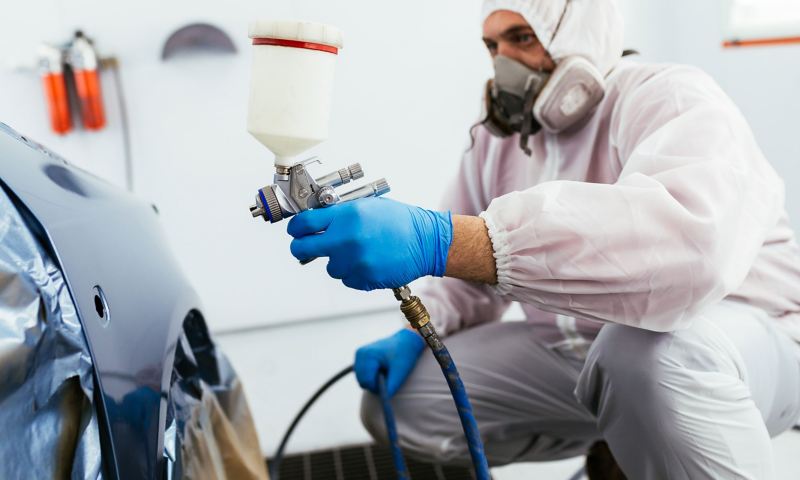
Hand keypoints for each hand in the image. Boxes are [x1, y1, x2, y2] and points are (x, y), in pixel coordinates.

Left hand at [287, 197, 452, 290]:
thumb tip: (315, 220)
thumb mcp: (366, 206)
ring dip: (338, 262)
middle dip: (301, 248)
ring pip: (329, 267)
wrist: (425, 241)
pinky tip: (369, 262)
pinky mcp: (363, 279)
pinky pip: (346, 279)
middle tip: (306, 247)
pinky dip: (354, 273)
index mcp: (346, 216)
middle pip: (303, 248)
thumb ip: (339, 214)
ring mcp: (353, 261)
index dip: (295, 228)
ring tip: (359, 252)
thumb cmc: (400, 221)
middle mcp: (346, 239)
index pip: (303, 224)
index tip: (296, 231)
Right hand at [354, 329, 425, 396]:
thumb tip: (384, 399)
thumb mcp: (400, 372)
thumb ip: (391, 386)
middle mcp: (360, 353)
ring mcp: (359, 355)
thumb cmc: (405, 355)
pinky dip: (372, 376)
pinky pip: (363, 375)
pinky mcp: (361, 357)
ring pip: (362, 379)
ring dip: (374, 380)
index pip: (367, 381)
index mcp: (368, 355)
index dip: (378, 386)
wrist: (407, 341)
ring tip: (386, 371)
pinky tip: (382, 369)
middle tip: (389, 376)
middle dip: (375, 383)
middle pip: (362, 381)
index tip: (390, 382)